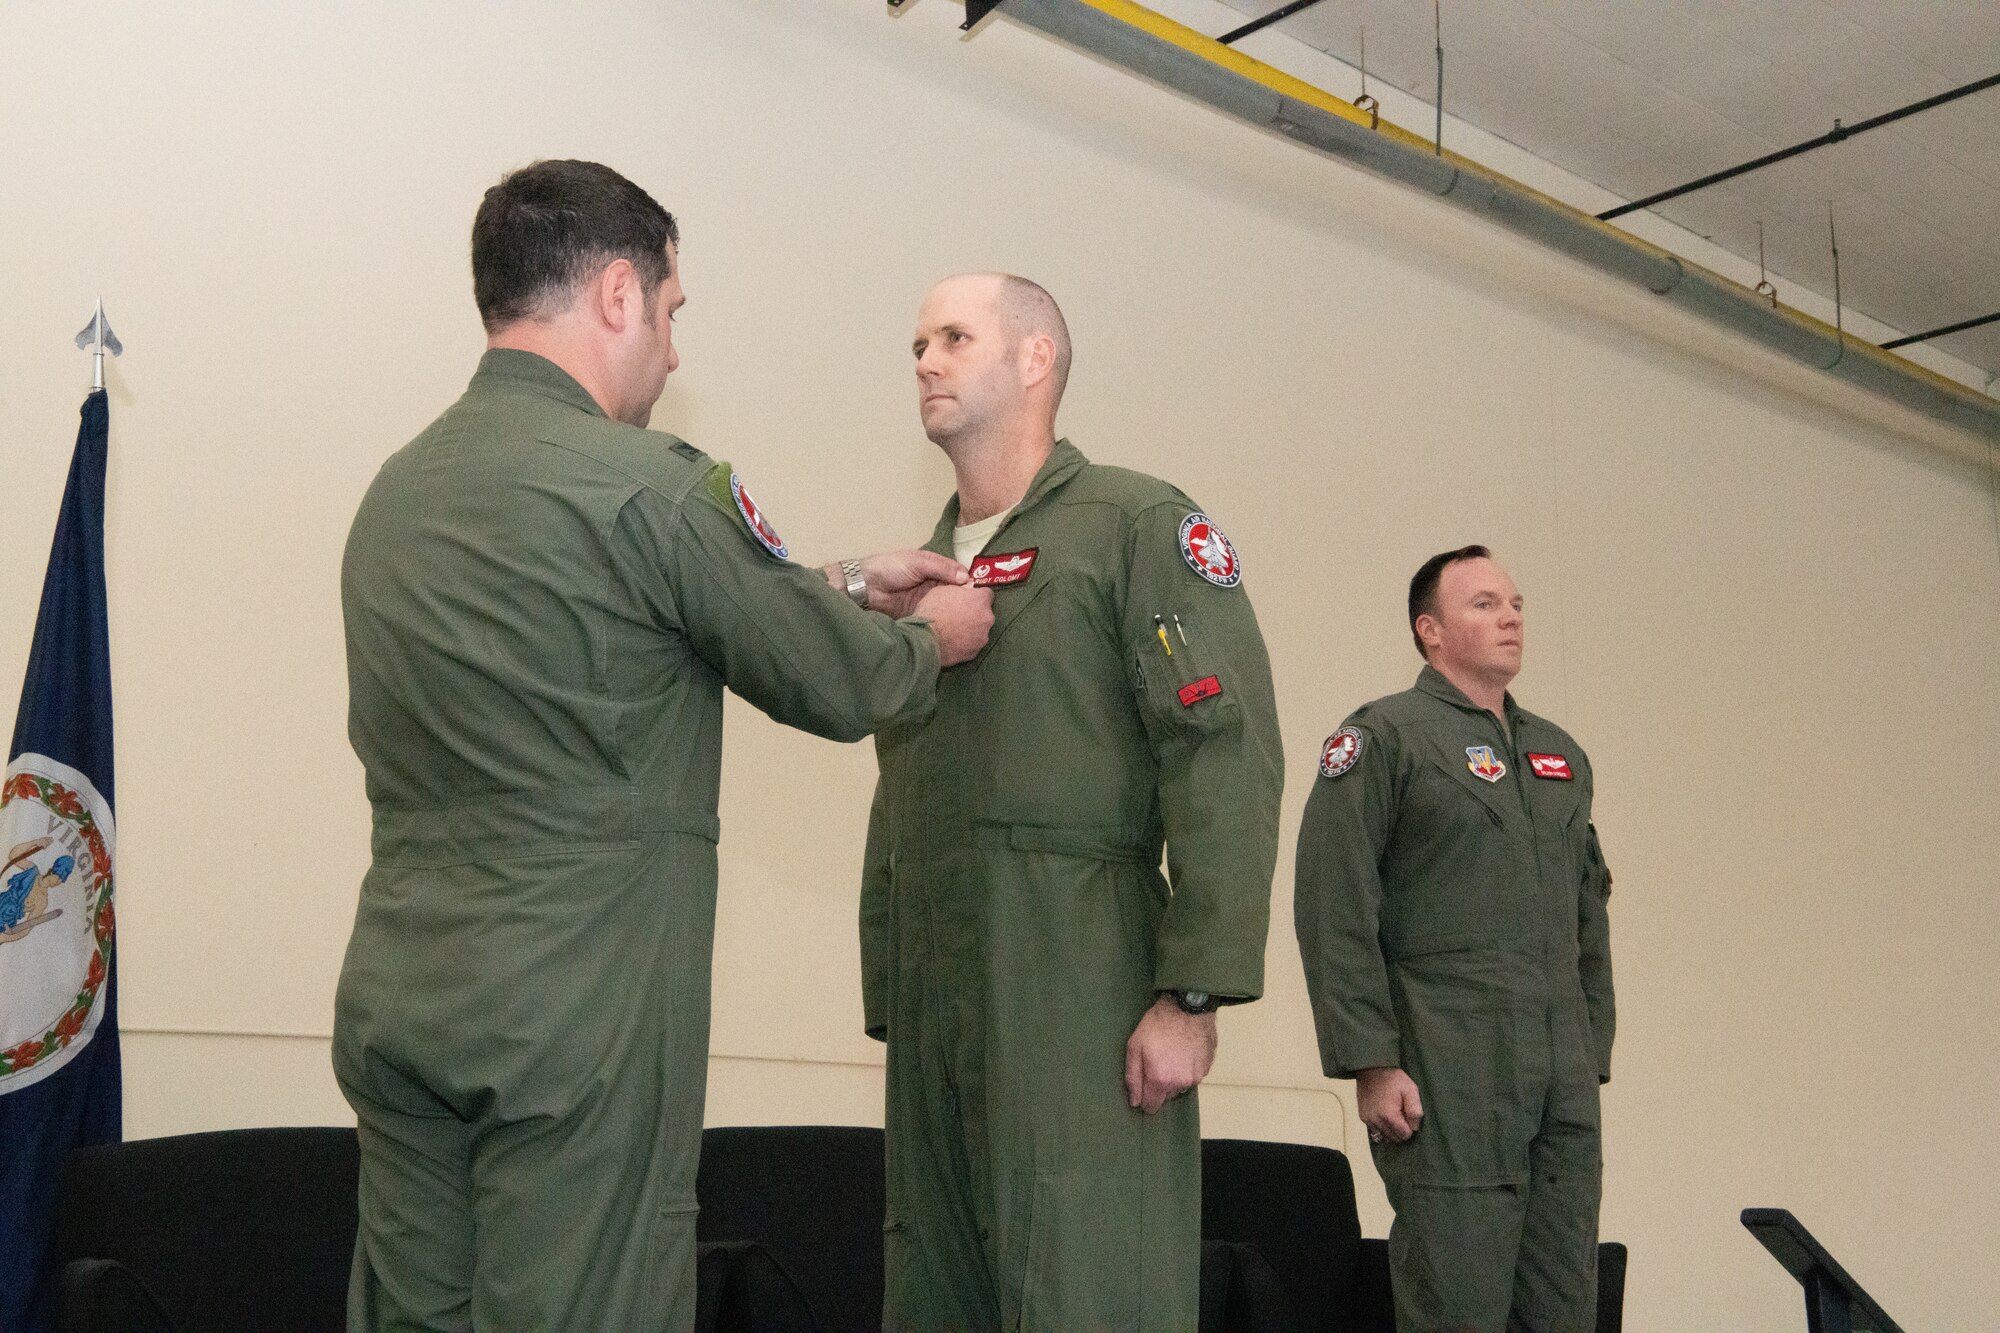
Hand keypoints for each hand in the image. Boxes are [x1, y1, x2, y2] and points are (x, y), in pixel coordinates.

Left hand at [825, 550, 970, 618]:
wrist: (863, 588)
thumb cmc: (889, 568)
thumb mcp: (917, 562)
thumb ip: (941, 568)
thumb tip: (967, 578)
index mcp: (936, 570)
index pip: (959, 578)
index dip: (970, 585)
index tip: (983, 596)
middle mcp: (934, 588)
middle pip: (956, 596)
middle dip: (966, 604)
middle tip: (981, 614)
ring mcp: (928, 604)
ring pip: (948, 611)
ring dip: (957, 616)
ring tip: (973, 625)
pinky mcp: (920, 618)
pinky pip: (936, 622)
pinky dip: (945, 626)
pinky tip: (956, 632)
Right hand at [913, 582, 992, 666]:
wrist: (924, 639)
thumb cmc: (932, 612)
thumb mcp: (943, 590)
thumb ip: (958, 590)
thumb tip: (963, 590)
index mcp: (980, 600)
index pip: (987, 594)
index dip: (976, 596)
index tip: (969, 598)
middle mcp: (986, 619)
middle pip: (984, 614)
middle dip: (974, 613)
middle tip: (958, 615)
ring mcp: (982, 637)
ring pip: (980, 631)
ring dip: (970, 629)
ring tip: (953, 630)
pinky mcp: (974, 652)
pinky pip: (972, 645)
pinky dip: (965, 643)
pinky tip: (952, 641)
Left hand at [1124, 996, 1217, 1114]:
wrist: (1187, 1006)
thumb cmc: (1157, 1024)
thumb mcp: (1135, 1047)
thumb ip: (1133, 1078)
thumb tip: (1135, 1102)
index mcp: (1161, 1080)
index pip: (1152, 1106)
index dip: (1145, 1098)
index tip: (1144, 1084)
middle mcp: (1181, 1083)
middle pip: (1167, 1096)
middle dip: (1161, 1084)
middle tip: (1157, 1060)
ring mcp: (1197, 1075)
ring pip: (1181, 1085)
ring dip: (1176, 1075)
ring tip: (1172, 1053)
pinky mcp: (1208, 1066)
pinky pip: (1194, 1074)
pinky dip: (1188, 1067)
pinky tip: (1184, 1050)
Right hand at [1356, 1066, 1422, 1143]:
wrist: (1371, 1068)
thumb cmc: (1393, 1078)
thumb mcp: (1411, 1090)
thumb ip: (1415, 1111)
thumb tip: (1414, 1128)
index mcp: (1389, 1115)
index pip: (1405, 1135)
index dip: (1410, 1127)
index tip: (1408, 1114)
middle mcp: (1376, 1121)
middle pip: (1394, 1138)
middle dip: (1401, 1130)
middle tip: (1402, 1114)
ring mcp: (1368, 1120)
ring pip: (1385, 1137)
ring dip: (1391, 1130)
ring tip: (1393, 1114)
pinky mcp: (1363, 1117)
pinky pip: (1375, 1131)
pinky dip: (1382, 1127)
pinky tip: (1384, 1115)